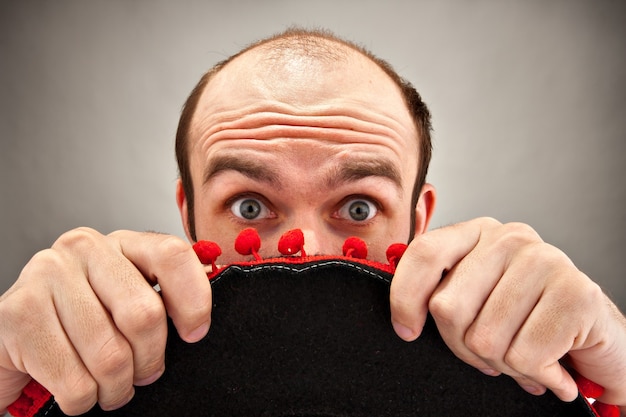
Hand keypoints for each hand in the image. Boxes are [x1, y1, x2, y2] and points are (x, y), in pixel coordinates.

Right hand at [0, 228, 211, 414]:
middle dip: (149, 359)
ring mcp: (47, 275)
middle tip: (143, 373)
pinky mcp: (18, 313)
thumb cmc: (85, 320)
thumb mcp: (130, 299)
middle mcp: (84, 248)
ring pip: (111, 356)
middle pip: (145, 314)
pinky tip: (78, 388)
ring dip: (116, 387)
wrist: (20, 337)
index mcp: (122, 241)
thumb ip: (165, 298)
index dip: (193, 300)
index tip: (195, 333)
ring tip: (110, 386)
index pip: (172, 256)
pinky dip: (84, 400)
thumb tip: (200, 321)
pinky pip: (75, 382)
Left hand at [390, 217, 625, 409]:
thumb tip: (402, 319)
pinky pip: (523, 355)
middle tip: (491, 353)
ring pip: (484, 339)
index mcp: (478, 233)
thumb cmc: (528, 322)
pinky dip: (537, 374)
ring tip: (526, 355)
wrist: (597, 341)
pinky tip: (553, 363)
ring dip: (504, 364)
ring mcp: (545, 259)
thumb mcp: (477, 302)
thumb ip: (444, 295)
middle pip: (447, 307)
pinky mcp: (576, 292)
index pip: (424, 254)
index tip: (407, 331)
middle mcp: (509, 237)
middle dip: (464, 347)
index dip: (405, 297)